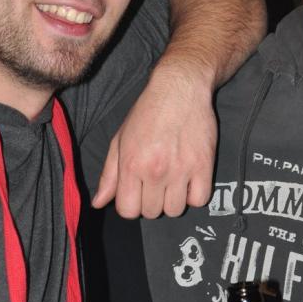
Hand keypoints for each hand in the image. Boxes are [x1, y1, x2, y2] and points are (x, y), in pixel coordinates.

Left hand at [92, 64, 216, 217]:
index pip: (128, 211)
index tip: (138, 191)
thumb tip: (98, 203)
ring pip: (175, 210)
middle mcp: (155, 170)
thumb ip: (109, 174)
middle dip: (152, 200)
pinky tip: (190, 179)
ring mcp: (181, 169)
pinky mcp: (204, 165)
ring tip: (174, 180)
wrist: (181, 88)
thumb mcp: (121, 139)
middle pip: (152, 212)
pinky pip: (200, 200)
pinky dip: (195, 194)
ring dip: (174, 199)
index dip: (132, 204)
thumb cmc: (148, 111)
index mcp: (132, 164)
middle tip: (157, 181)